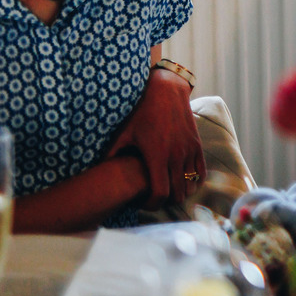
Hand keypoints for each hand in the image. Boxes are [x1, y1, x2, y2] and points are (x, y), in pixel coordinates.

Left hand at [107, 69, 203, 207]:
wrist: (166, 90)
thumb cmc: (141, 112)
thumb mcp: (122, 133)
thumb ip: (111, 154)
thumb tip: (94, 172)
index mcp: (157, 156)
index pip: (160, 194)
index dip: (151, 205)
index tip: (142, 203)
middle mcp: (177, 156)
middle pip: (177, 194)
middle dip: (165, 202)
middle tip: (152, 197)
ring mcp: (189, 150)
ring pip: (190, 186)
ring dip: (179, 192)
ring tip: (166, 189)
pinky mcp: (197, 145)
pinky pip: (201, 173)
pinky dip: (193, 181)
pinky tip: (181, 180)